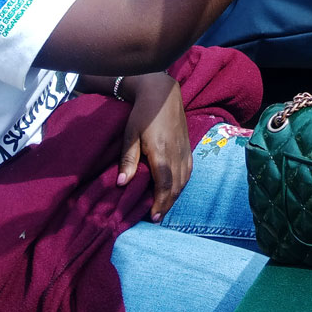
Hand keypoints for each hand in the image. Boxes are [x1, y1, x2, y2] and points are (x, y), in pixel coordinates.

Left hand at [116, 73, 190, 221]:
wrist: (162, 93)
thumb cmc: (143, 112)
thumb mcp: (130, 134)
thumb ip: (128, 159)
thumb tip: (122, 183)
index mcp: (161, 151)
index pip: (164, 183)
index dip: (160, 202)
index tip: (153, 216)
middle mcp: (176, 153)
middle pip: (176, 185)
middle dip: (167, 203)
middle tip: (157, 218)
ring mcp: (184, 149)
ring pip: (184, 179)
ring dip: (175, 195)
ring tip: (165, 207)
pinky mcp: (188, 146)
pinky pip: (188, 170)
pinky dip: (183, 183)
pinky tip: (176, 188)